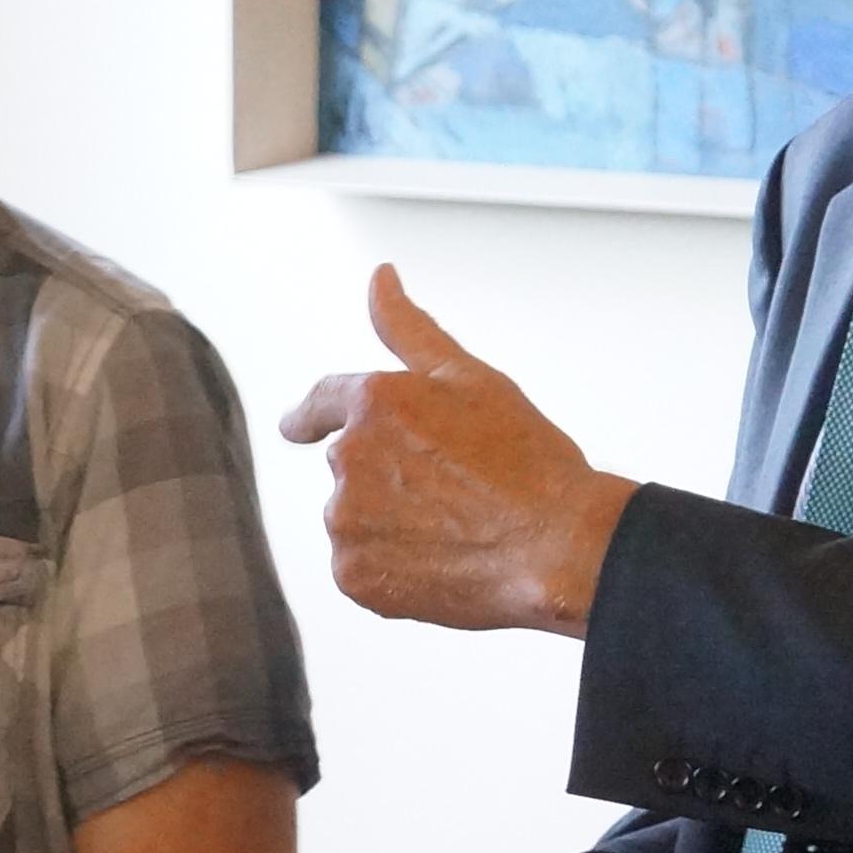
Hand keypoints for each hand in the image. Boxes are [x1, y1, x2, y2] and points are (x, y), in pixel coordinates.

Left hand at [278, 267, 638, 634]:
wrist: (556, 547)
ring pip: (355, 518)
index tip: (295, 428)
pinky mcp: (354, 575)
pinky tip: (442, 563)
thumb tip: (380, 278)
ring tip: (457, 529)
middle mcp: (349, 457)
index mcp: (374, 400)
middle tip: (457, 491)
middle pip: (351, 466)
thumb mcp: (471, 377)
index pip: (323, 402)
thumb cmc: (528, 461)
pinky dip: (392, 568)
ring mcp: (347, 520)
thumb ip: (409, 328)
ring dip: (389, 522)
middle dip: (390, 476)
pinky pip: (362, 567)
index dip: (310, 415)